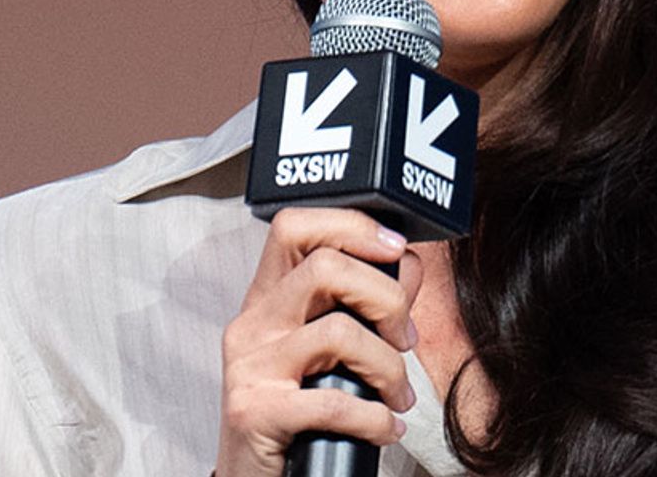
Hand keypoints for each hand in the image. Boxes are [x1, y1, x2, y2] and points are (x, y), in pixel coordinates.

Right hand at [216, 208, 422, 476]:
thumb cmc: (293, 415)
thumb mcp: (321, 353)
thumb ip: (361, 306)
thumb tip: (406, 263)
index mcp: (266, 300)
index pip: (295, 228)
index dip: (351, 227)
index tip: (395, 250)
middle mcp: (252, 324)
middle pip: (325, 267)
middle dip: (386, 298)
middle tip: (404, 339)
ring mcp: (250, 366)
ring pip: (338, 332)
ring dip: (389, 369)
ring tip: (397, 397)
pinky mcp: (255, 411)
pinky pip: (335, 402)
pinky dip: (376, 420)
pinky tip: (384, 429)